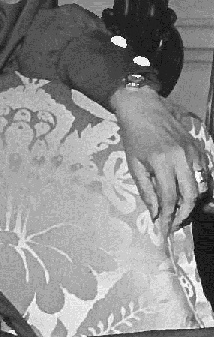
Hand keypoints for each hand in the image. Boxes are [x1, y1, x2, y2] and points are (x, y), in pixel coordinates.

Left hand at [109, 86, 208, 237]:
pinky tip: (188, 192)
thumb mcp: (133, 163)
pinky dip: (198, 185)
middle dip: (184, 214)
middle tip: (174, 224)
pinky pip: (204, 172)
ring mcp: (192, 152)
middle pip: (191, 194)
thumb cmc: (133, 135)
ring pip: (201, 184)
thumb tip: (154, 213)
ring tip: (180, 211)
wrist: (142, 107)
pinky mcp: (197, 147)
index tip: (164, 230)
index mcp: (161, 162)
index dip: (168, 216)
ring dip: (193, 201)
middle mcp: (181, 158)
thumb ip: (146, 189)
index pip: (169, 197)